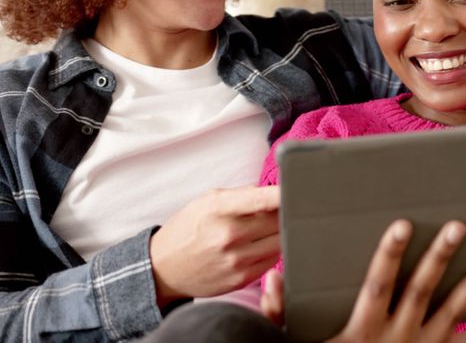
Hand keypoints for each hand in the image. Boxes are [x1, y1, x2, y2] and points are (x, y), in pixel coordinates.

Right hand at [150, 185, 280, 306]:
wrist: (164, 269)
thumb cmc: (188, 229)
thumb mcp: (206, 202)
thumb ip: (241, 195)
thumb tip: (273, 191)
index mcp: (218, 209)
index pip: (261, 199)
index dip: (285, 192)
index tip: (301, 186)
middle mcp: (228, 235)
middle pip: (278, 220)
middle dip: (286, 211)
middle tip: (287, 207)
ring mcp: (236, 260)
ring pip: (280, 240)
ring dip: (283, 231)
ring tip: (273, 225)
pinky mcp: (242, 279)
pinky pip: (273, 259)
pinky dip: (274, 249)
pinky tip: (264, 243)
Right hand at [262, 219, 465, 341]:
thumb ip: (277, 313)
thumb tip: (272, 277)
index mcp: (362, 327)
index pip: (378, 283)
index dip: (389, 253)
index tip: (402, 223)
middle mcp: (397, 336)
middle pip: (422, 289)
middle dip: (440, 257)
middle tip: (458, 225)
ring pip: (454, 312)